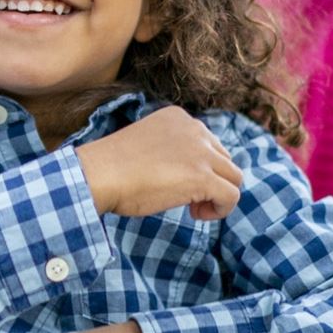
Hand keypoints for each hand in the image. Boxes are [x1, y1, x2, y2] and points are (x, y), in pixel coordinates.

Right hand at [75, 107, 242, 220]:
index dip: (199, 167)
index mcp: (179, 118)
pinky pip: (232, 195)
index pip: (208, 144)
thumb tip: (187, 175)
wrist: (98, 174)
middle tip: (185, 199)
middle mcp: (195, 129)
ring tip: (193, 209)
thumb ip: (171, 150)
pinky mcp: (203, 176)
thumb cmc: (111, 167)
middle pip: (225, 159)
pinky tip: (196, 214)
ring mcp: (201, 152)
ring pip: (234, 177)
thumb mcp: (147, 145)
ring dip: (218, 195)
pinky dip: (221, 210)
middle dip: (211, 181)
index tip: (177, 181)